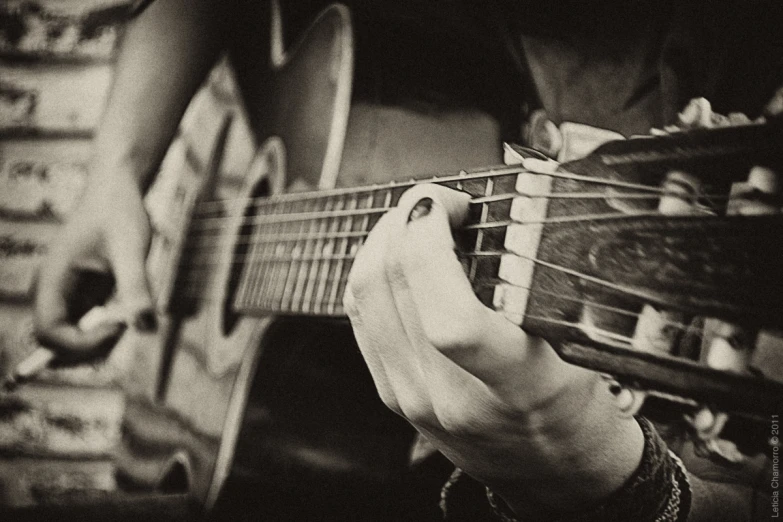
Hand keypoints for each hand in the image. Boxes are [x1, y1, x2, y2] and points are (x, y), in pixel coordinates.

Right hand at [34, 171, 153, 361]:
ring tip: (131, 318)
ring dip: (99, 343)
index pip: (49, 334)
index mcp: (53, 280)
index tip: (118, 327)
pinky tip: (126, 318)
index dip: (81, 343)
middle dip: (91, 349)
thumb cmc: (119, 212)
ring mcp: (66, 295)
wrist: (116, 189)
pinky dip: (103, 333)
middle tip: (129, 327)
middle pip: (57, 344)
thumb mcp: (131, 249)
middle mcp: (53, 291)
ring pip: (72, 339)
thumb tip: (145, 327)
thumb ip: (136, 286)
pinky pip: (85, 327)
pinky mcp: (82, 294)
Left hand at [344, 184, 642, 514]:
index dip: (434, 245)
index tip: (451, 204)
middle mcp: (451, 399)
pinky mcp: (391, 394)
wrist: (550, 473)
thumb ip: (537, 289)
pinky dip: (373, 272)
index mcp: (516, 389)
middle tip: (438, 201)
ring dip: (383, 240)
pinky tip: (399, 254)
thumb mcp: (581, 349)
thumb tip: (483, 215)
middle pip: (392, 289)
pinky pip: (359, 317)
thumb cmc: (576, 408)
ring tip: (417, 220)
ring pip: (364, 296)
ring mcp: (412, 398)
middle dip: (405, 221)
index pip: (451, 319)